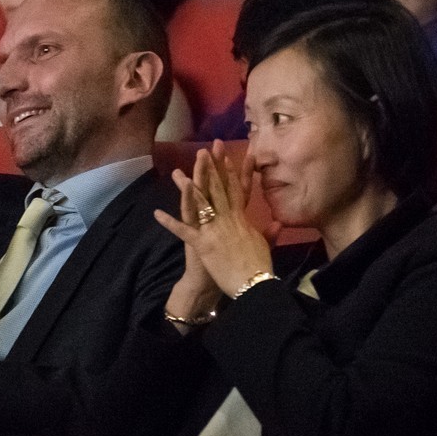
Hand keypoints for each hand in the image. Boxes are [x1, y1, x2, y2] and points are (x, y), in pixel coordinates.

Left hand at [154, 142, 276, 298]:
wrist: (254, 285)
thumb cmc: (260, 266)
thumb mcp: (265, 246)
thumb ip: (270, 232)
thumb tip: (279, 222)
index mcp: (241, 219)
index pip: (235, 190)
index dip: (229, 172)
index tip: (225, 155)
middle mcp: (227, 219)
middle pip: (217, 190)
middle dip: (209, 169)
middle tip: (203, 150)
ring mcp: (214, 230)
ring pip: (199, 204)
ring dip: (187, 188)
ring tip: (176, 173)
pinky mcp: (203, 244)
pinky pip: (183, 231)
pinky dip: (169, 223)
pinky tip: (157, 214)